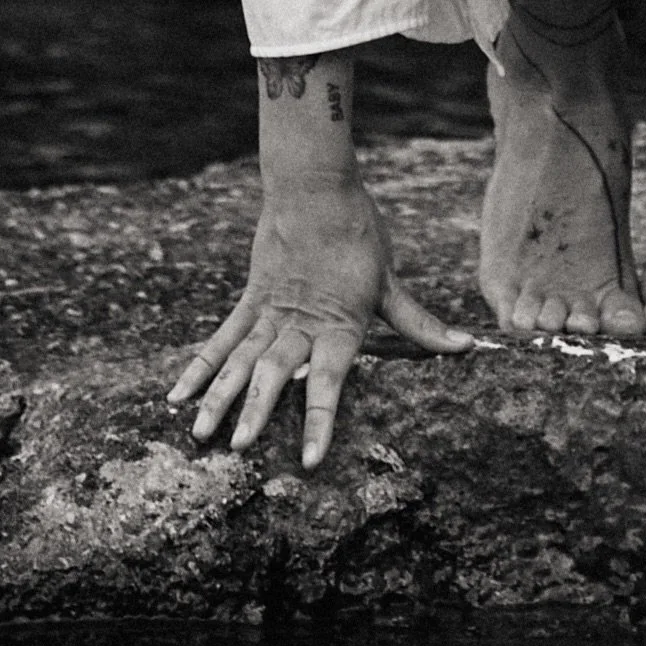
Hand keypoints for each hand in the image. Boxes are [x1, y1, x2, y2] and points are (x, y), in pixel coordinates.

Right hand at [167, 174, 475, 469]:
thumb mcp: (390, 281)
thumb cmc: (359, 233)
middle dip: (255, 412)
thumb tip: (467, 346)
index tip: (309, 459)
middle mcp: (300, 323)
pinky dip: (201, 366)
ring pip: (241, 360)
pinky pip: (221, 337)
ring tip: (201, 435)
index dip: (319, 421)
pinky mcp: (250, 299)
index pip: (330, 382)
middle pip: (274, 373)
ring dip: (220, 398)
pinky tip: (178, 394)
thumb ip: (419, 323)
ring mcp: (269, 311)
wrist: (314, 186)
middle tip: (238, 449)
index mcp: (339, 324)